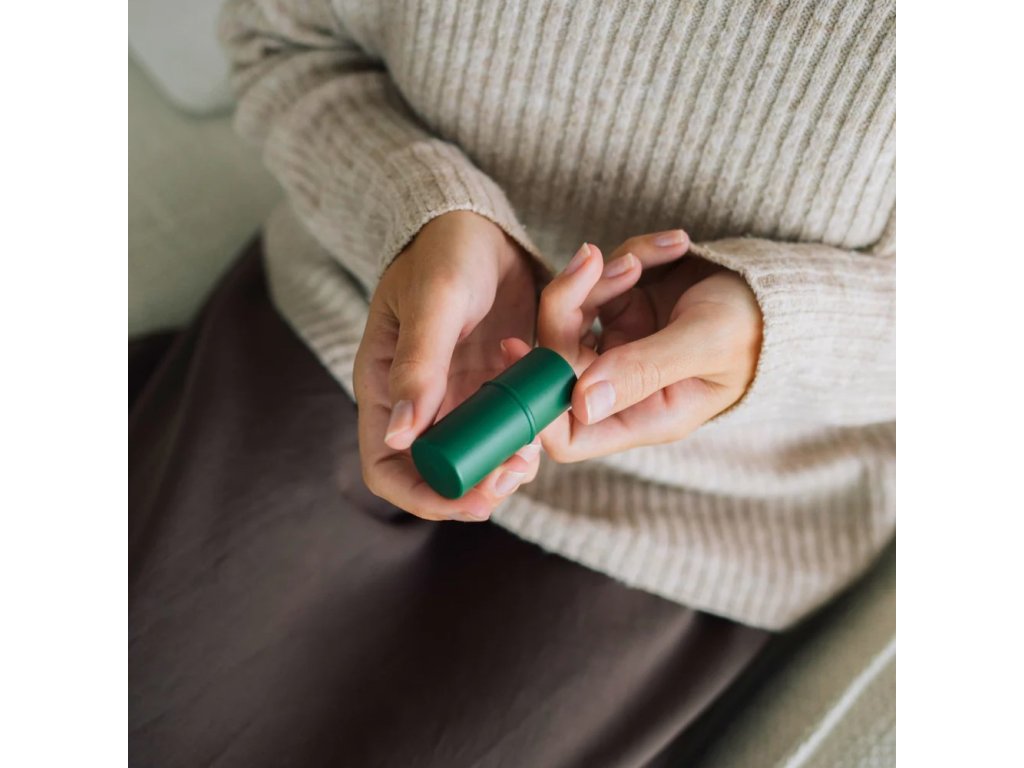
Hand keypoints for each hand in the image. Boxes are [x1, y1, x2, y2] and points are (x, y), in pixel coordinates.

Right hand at [353, 211, 542, 521]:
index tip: (474, 499)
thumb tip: (400, 434)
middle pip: (438, 475)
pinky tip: (545, 417)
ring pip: (477, 458)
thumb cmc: (444, 251)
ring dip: (507, 465)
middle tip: (517, 471)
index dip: (426, 496)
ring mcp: (456, 398)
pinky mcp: (490, 388)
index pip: (388, 469)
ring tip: (534, 446)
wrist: (480, 224)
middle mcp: (418, 404)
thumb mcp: (435, 300)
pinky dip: (527, 435)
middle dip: (477, 487)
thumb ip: (418, 364)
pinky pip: (507, 429)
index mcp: (383, 388)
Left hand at [501, 231, 761, 460]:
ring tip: (650, 256)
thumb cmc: (756, 326)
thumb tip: (581, 401)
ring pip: (571, 314)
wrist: (783, 288)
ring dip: (601, 275)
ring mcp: (619, 346)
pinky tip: (671, 248)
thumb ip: (645, 369)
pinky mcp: (623, 308)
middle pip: (557, 361)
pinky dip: (628, 255)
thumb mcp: (705, 344)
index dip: (538, 405)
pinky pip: (598, 281)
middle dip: (568, 307)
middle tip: (595, 262)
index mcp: (643, 415)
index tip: (524, 351)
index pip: (568, 435)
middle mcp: (622, 387)